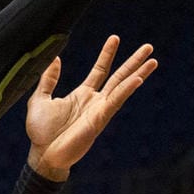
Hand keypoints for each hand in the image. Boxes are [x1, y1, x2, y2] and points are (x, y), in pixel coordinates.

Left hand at [24, 36, 156, 180]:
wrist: (43, 154)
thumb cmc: (41, 132)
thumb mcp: (40, 99)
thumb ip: (48, 79)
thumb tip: (54, 58)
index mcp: (82, 94)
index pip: (100, 70)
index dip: (107, 54)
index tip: (115, 38)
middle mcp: (95, 101)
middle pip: (119, 76)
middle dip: (133, 62)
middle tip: (148, 47)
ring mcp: (100, 110)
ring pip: (123, 87)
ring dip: (138, 73)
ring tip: (153, 61)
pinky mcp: (100, 120)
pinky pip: (115, 102)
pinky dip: (126, 90)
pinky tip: (137, 80)